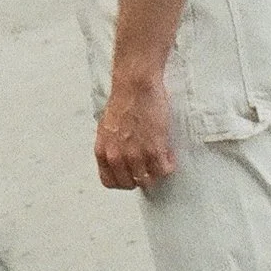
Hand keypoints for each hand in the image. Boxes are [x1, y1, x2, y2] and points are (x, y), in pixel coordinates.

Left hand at [95, 74, 176, 190]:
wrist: (135, 86)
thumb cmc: (123, 102)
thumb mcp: (106, 129)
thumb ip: (112, 148)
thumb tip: (120, 160)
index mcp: (102, 151)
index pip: (109, 182)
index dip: (122, 180)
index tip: (131, 174)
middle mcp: (116, 157)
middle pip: (130, 184)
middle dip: (140, 176)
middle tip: (148, 165)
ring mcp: (135, 155)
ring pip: (148, 180)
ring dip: (156, 170)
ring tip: (159, 156)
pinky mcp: (153, 150)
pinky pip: (164, 170)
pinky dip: (168, 164)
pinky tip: (167, 152)